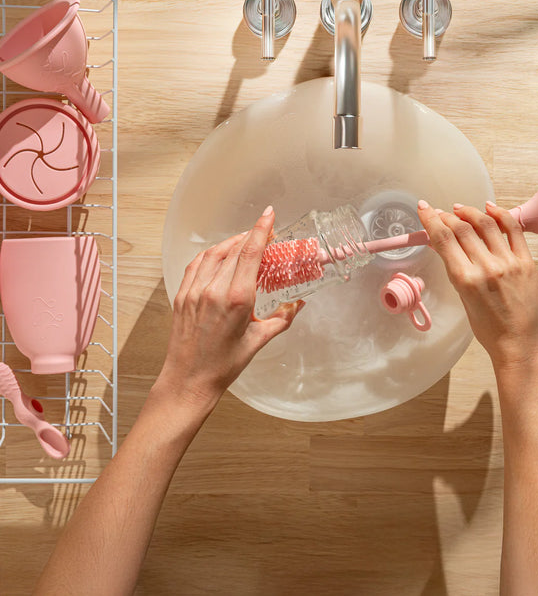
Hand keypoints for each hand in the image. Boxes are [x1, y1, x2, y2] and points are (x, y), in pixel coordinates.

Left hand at [158, 206, 303, 411]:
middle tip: (265, 231)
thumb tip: (298, 304)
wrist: (189, 380)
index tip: (269, 215)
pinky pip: (197, 264)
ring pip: (214, 253)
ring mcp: (195, 291)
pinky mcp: (182, 295)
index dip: (261, 230)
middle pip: (235, 250)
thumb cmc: (224, 365)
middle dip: (251, 236)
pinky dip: (211, 253)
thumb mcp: (259, 341)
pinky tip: (220, 254)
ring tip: (245, 240)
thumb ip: (282, 318)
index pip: (250, 253)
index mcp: (237, 299)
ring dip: (232, 242)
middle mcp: (214, 290)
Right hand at [417, 199, 537, 379]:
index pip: (443, 240)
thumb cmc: (490, 330)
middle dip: (446, 216)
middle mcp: (486, 268)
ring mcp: (509, 263)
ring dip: (469, 212)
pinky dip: (500, 214)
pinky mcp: (526, 262)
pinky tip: (490, 208)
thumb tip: (445, 247)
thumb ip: (456, 270)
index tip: (424, 210)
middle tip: (439, 212)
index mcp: (466, 280)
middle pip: (461, 228)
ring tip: (460, 209)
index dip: (431, 220)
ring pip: (486, 223)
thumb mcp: (464, 299)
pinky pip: (513, 230)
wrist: (521, 345)